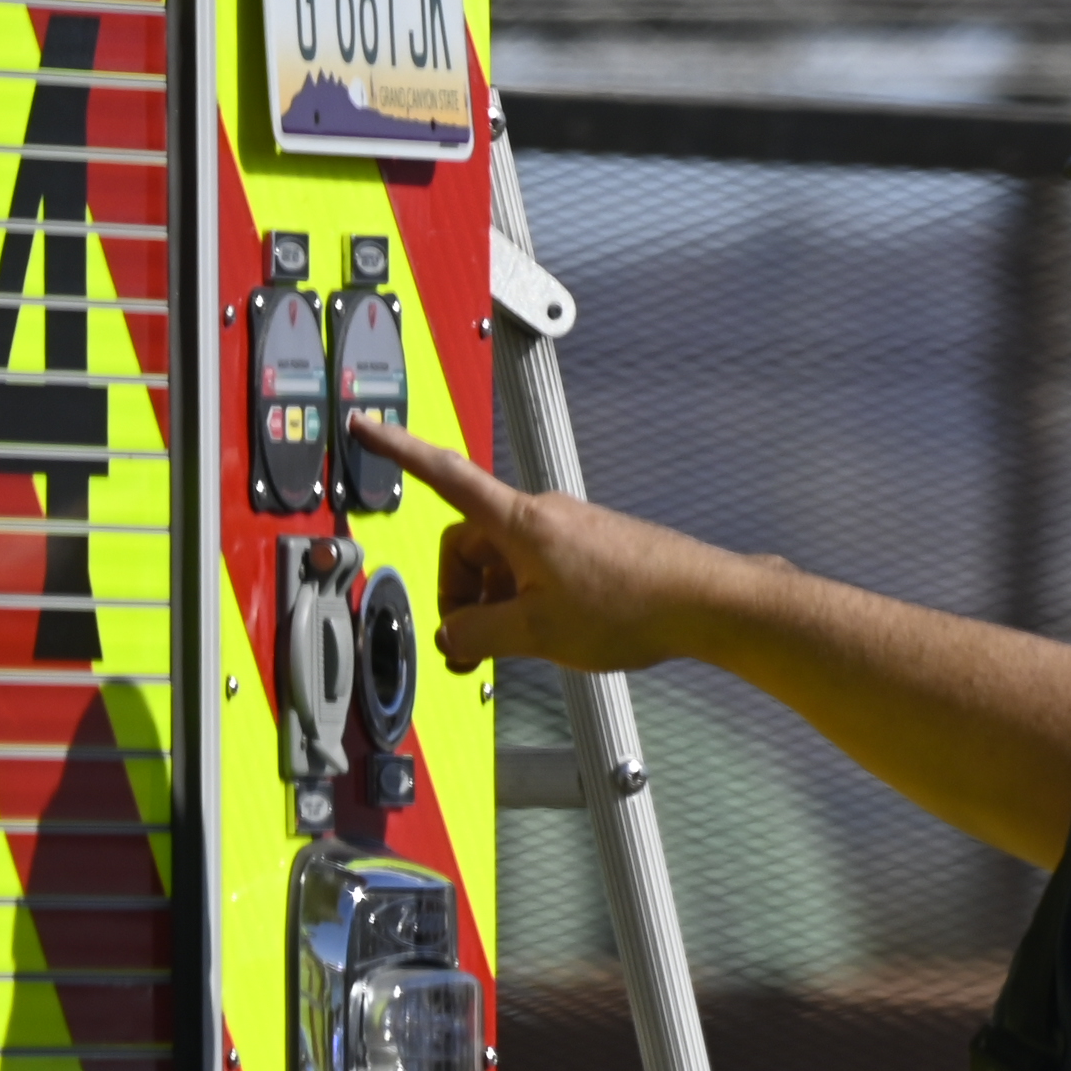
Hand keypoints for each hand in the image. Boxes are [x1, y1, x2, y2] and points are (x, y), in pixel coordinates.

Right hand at [349, 416, 750, 678]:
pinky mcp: (588, 548)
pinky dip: (526, 600)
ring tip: (520, 644)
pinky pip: (535, 569)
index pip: (443, 474)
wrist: (704, 601)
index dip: (398, 449)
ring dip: (496, 602)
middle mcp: (541, 514)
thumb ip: (477, 636)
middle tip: (472, 639)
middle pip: (469, 542)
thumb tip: (451, 638)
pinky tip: (551, 631)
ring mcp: (567, 529)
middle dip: (461, 591)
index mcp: (519, 521)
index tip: (366, 427)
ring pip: (504, 562)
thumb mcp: (536, 632)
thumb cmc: (634, 603)